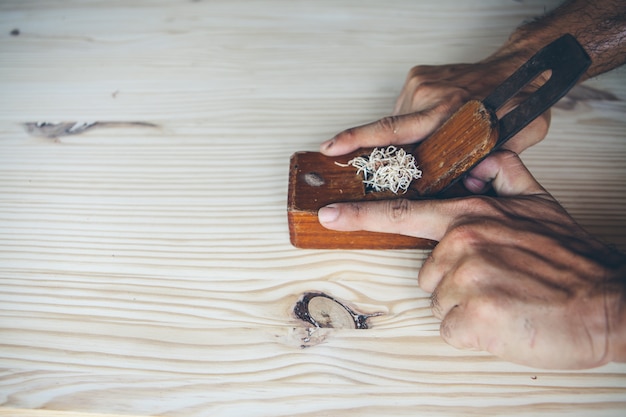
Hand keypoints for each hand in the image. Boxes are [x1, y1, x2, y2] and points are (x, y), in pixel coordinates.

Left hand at [318, 151, 625, 368]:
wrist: (608, 304)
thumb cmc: (572, 260)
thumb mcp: (541, 202)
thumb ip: (506, 176)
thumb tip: (482, 162)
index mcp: (470, 215)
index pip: (404, 213)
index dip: (361, 215)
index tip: (327, 214)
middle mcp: (462, 241)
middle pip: (427, 273)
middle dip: (455, 282)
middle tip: (499, 282)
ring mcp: (466, 277)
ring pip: (440, 302)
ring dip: (468, 307)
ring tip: (505, 299)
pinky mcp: (473, 315)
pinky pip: (452, 328)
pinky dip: (475, 331)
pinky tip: (505, 319)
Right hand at [320, 59, 550, 192]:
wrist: (519, 67)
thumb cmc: (517, 105)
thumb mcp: (511, 143)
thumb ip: (481, 166)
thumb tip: (459, 191)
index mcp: (448, 112)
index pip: (393, 130)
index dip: (358, 140)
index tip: (332, 147)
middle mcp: (429, 96)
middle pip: (386, 129)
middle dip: (360, 142)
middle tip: (335, 150)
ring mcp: (422, 83)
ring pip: (397, 121)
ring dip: (404, 137)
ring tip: (428, 139)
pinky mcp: (419, 77)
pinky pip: (404, 108)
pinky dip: (411, 121)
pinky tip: (428, 125)